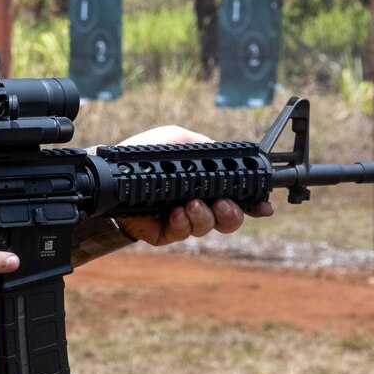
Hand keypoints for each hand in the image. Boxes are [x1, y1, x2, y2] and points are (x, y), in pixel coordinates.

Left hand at [106, 126, 275, 245]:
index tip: (263, 206)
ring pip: (208, 227)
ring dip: (206, 217)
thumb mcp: (176, 139)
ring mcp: (182, 219)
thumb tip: (222, 156)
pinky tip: (176, 212)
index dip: (253, 204)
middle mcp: (198, 203)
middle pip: (229, 219)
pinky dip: (184, 223)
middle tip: (223, 204)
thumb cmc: (141, 155)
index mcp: (206, 184)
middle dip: (233, 214)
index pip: (237, 196)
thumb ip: (202, 146)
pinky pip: (182, 233)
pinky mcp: (164, 232)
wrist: (110, 173)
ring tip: (193, 204)